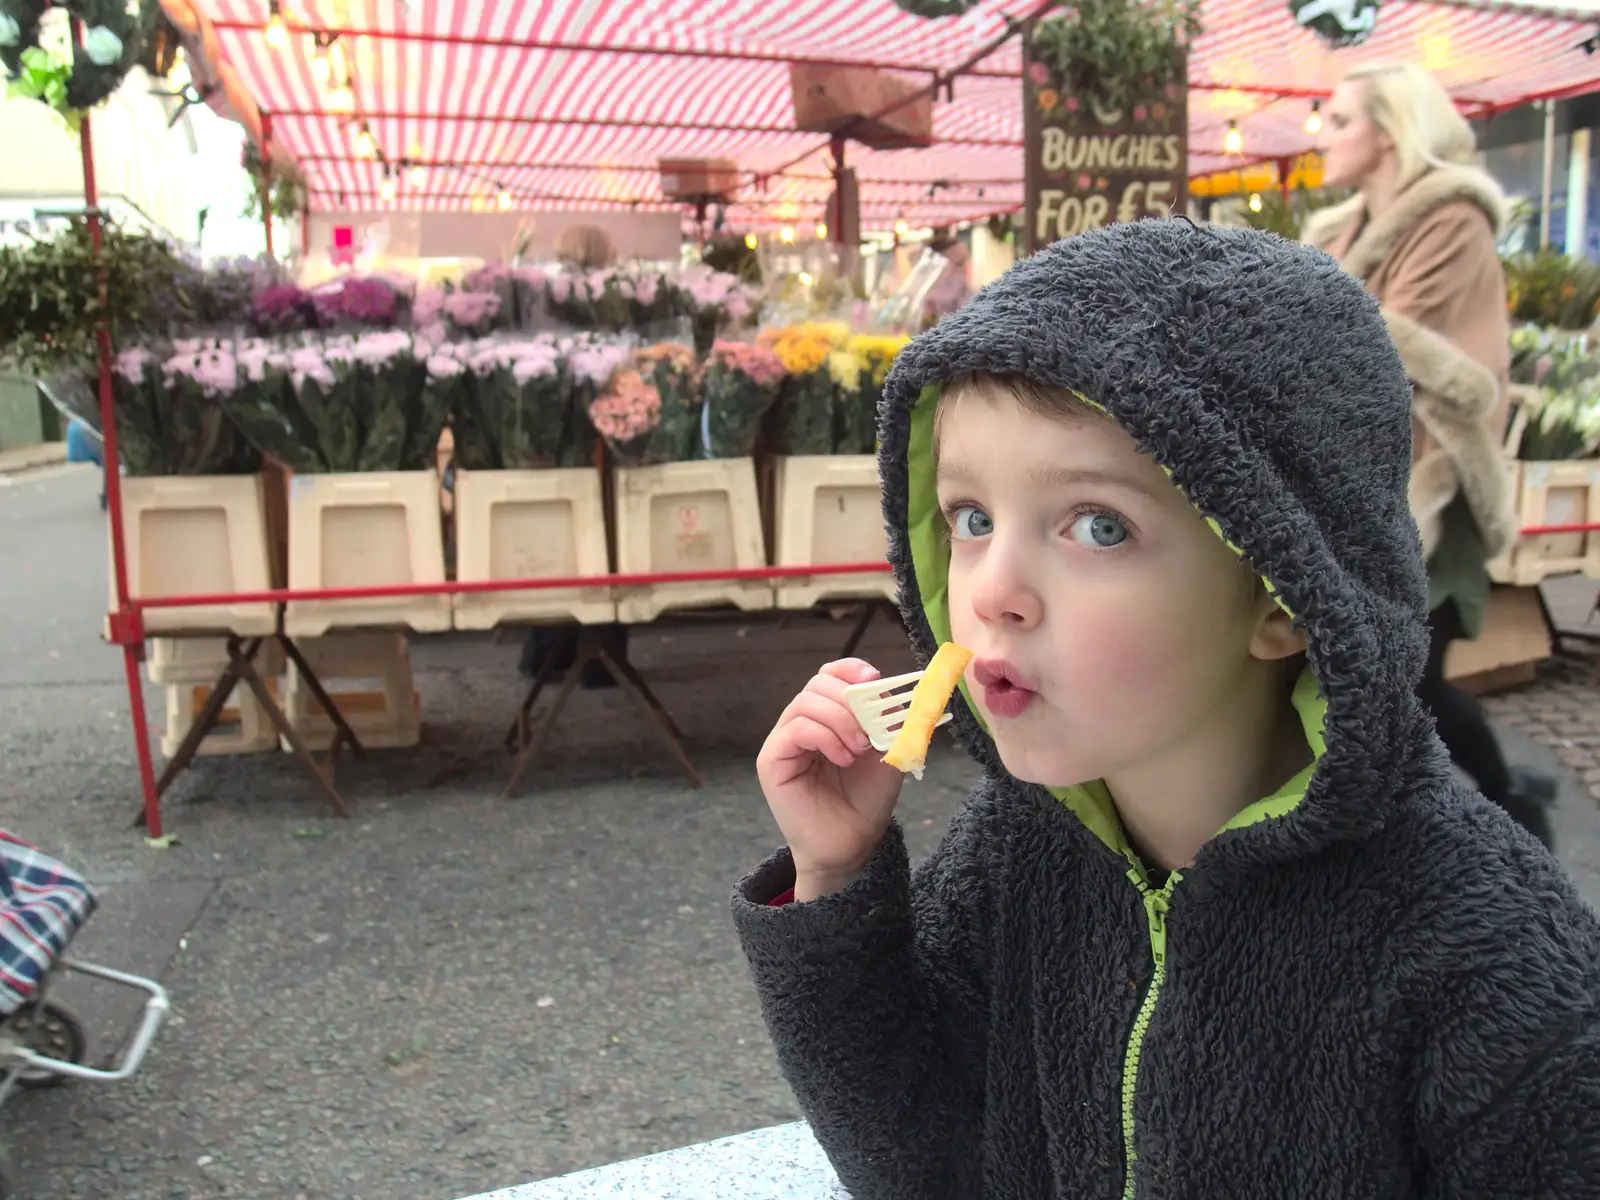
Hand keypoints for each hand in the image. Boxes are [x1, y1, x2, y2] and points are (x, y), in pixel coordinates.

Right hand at [757, 659, 904, 900]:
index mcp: (828, 716)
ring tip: (858, 749)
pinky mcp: (772, 760)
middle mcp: (802, 722)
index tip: (873, 678)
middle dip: (848, 699)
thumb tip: (898, 689)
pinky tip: (842, 757)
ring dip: (839, 720)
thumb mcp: (888, 751)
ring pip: (805, 703)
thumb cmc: (866, 799)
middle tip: (869, 729)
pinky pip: (795, 729)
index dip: (850, 669)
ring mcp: (784, 740)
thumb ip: (888, 719)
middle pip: (817, 684)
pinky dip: (824, 737)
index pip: (830, 674)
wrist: (852, 844)